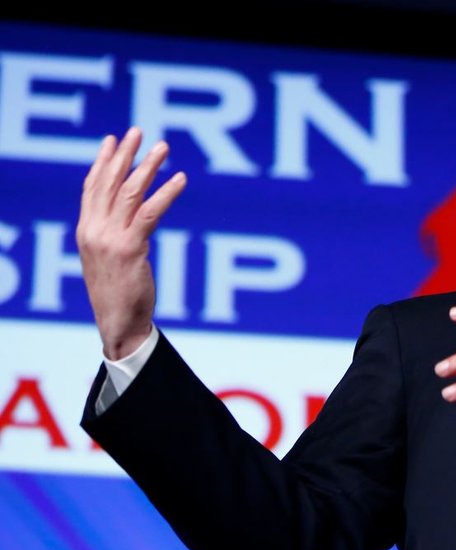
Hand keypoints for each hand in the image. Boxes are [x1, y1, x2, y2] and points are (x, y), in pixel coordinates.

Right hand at [76, 127, 186, 359]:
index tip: (113, 140)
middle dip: (125, 155)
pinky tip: (180, 179)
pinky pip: (149, 212)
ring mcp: (109, 238)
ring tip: (163, 147)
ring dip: (147, 167)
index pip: (92, 188)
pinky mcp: (130, 248)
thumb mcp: (107, 258)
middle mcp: (93, 230)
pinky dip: (166, 193)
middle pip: (109, 183)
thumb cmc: (118, 293)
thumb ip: (111, 234)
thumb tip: (125, 216)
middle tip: (139, 131)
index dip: (103, 162)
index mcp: (86, 230)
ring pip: (129, 192)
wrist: (118, 322)